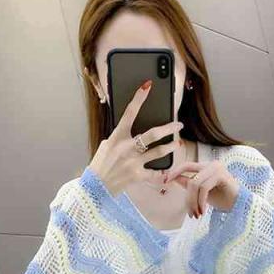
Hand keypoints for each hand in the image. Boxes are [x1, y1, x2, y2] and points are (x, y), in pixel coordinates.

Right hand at [88, 79, 183, 196]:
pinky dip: (162, 173)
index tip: (147, 86)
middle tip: (179, 124)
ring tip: (177, 144)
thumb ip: (120, 138)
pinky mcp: (137, 176)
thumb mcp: (106, 145)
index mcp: (117, 137)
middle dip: (168, 128)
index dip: (138, 98)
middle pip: (152, 134)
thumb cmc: (101, 164)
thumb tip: (134, 131)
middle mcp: (126, 148)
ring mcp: (133, 162)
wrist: (95, 187)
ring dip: (170, 147)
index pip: (129, 113)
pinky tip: (169, 171)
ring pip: (158, 152)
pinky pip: (155, 173)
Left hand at [163, 158, 240, 217]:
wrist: (241, 206)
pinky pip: (203, 188)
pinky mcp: (222, 176)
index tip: (165, 180)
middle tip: (191, 214)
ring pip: (195, 184)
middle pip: (190, 179)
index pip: (186, 165)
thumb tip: (174, 178)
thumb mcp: (202, 192)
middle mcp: (211, 164)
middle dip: (188, 199)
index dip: (175, 172)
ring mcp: (217, 169)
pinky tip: (203, 211)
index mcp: (206, 166)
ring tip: (197, 214)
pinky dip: (201, 201)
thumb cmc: (223, 199)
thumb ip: (190, 184)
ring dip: (194, 203)